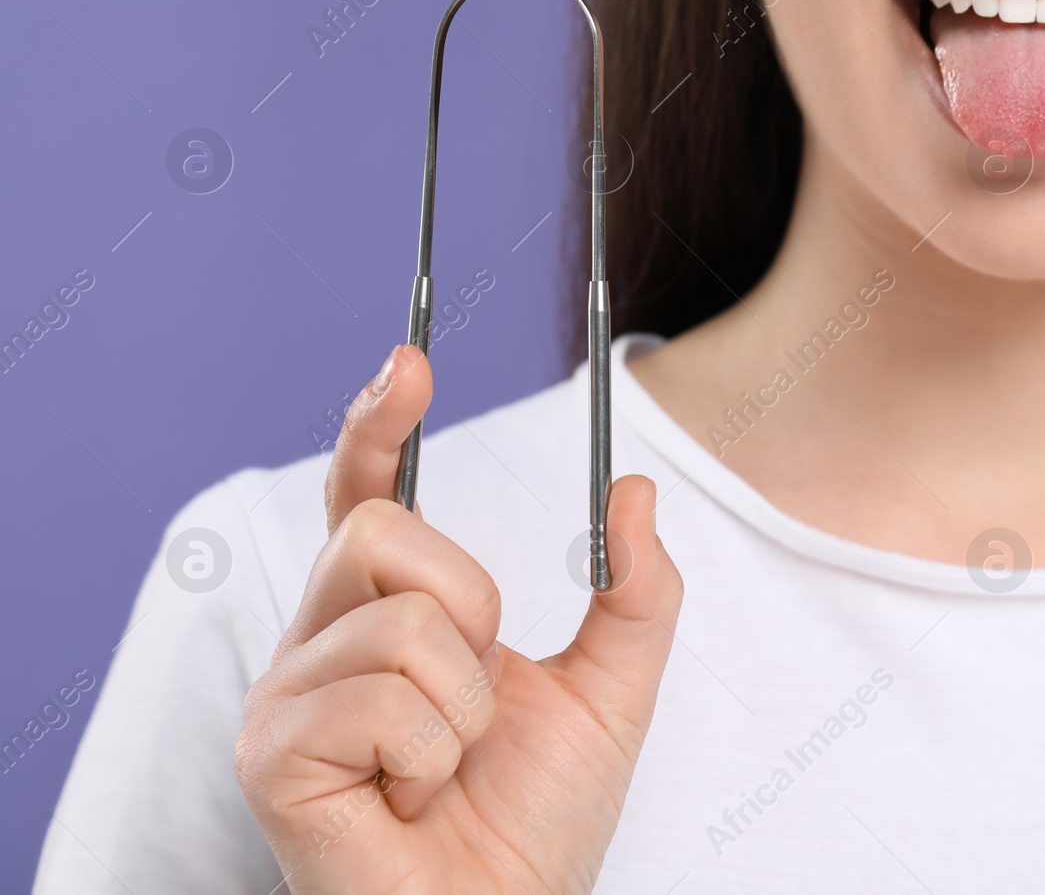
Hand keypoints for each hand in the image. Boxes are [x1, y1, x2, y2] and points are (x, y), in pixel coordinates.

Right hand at [235, 345, 683, 893]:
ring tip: (443, 766)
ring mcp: (288, 696)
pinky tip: (410, 799)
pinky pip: (379, 695)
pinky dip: (432, 752)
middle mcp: (324, 641)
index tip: (412, 362)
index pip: (367, 492)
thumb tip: (634, 487)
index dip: (375, 422)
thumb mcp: (613, 687)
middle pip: (379, 527)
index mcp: (389, 613)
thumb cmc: (540, 819)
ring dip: (463, 703)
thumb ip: (636, 591)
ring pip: (397, 616)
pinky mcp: (271, 755)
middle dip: (468, 603)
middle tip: (477, 687)